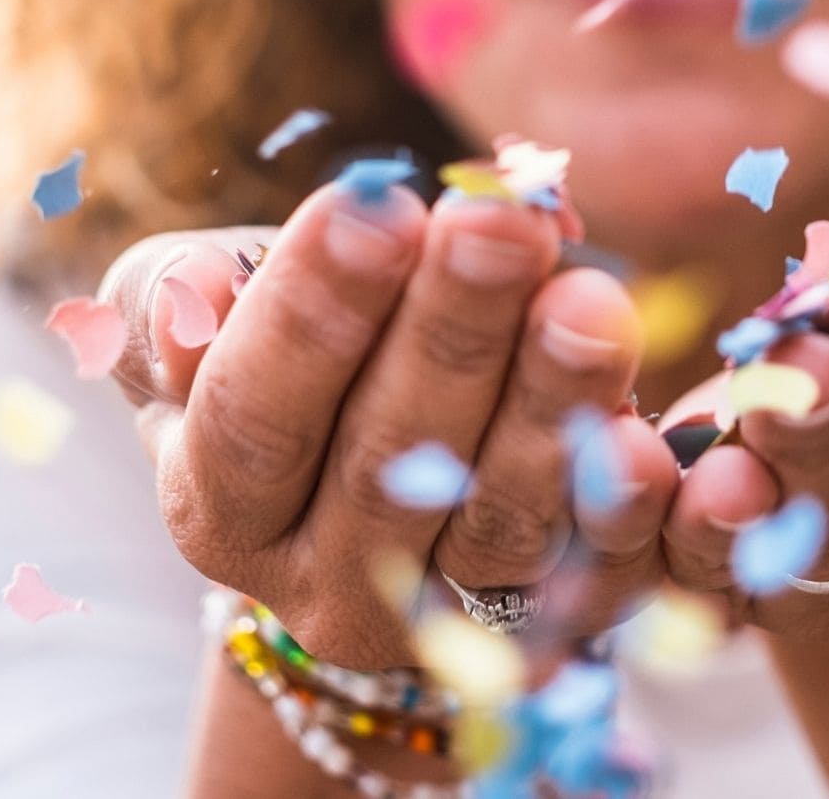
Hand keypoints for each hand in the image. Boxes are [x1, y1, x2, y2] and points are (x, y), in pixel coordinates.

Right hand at [101, 183, 678, 667]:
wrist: (372, 500)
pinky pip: (598, 573)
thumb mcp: (195, 335)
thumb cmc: (284, 371)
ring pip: (501, 523)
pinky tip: (653, 434)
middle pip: (389, 466)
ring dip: (551, 406)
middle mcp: (326, 586)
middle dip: (452, 333)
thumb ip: (175, 304)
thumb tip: (198, 289)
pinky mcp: (551, 625)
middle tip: (505, 222)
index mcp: (222, 510)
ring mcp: (443, 621)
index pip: (254, 415)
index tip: (376, 204)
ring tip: (592, 299)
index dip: (310, 315)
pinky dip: (628, 508)